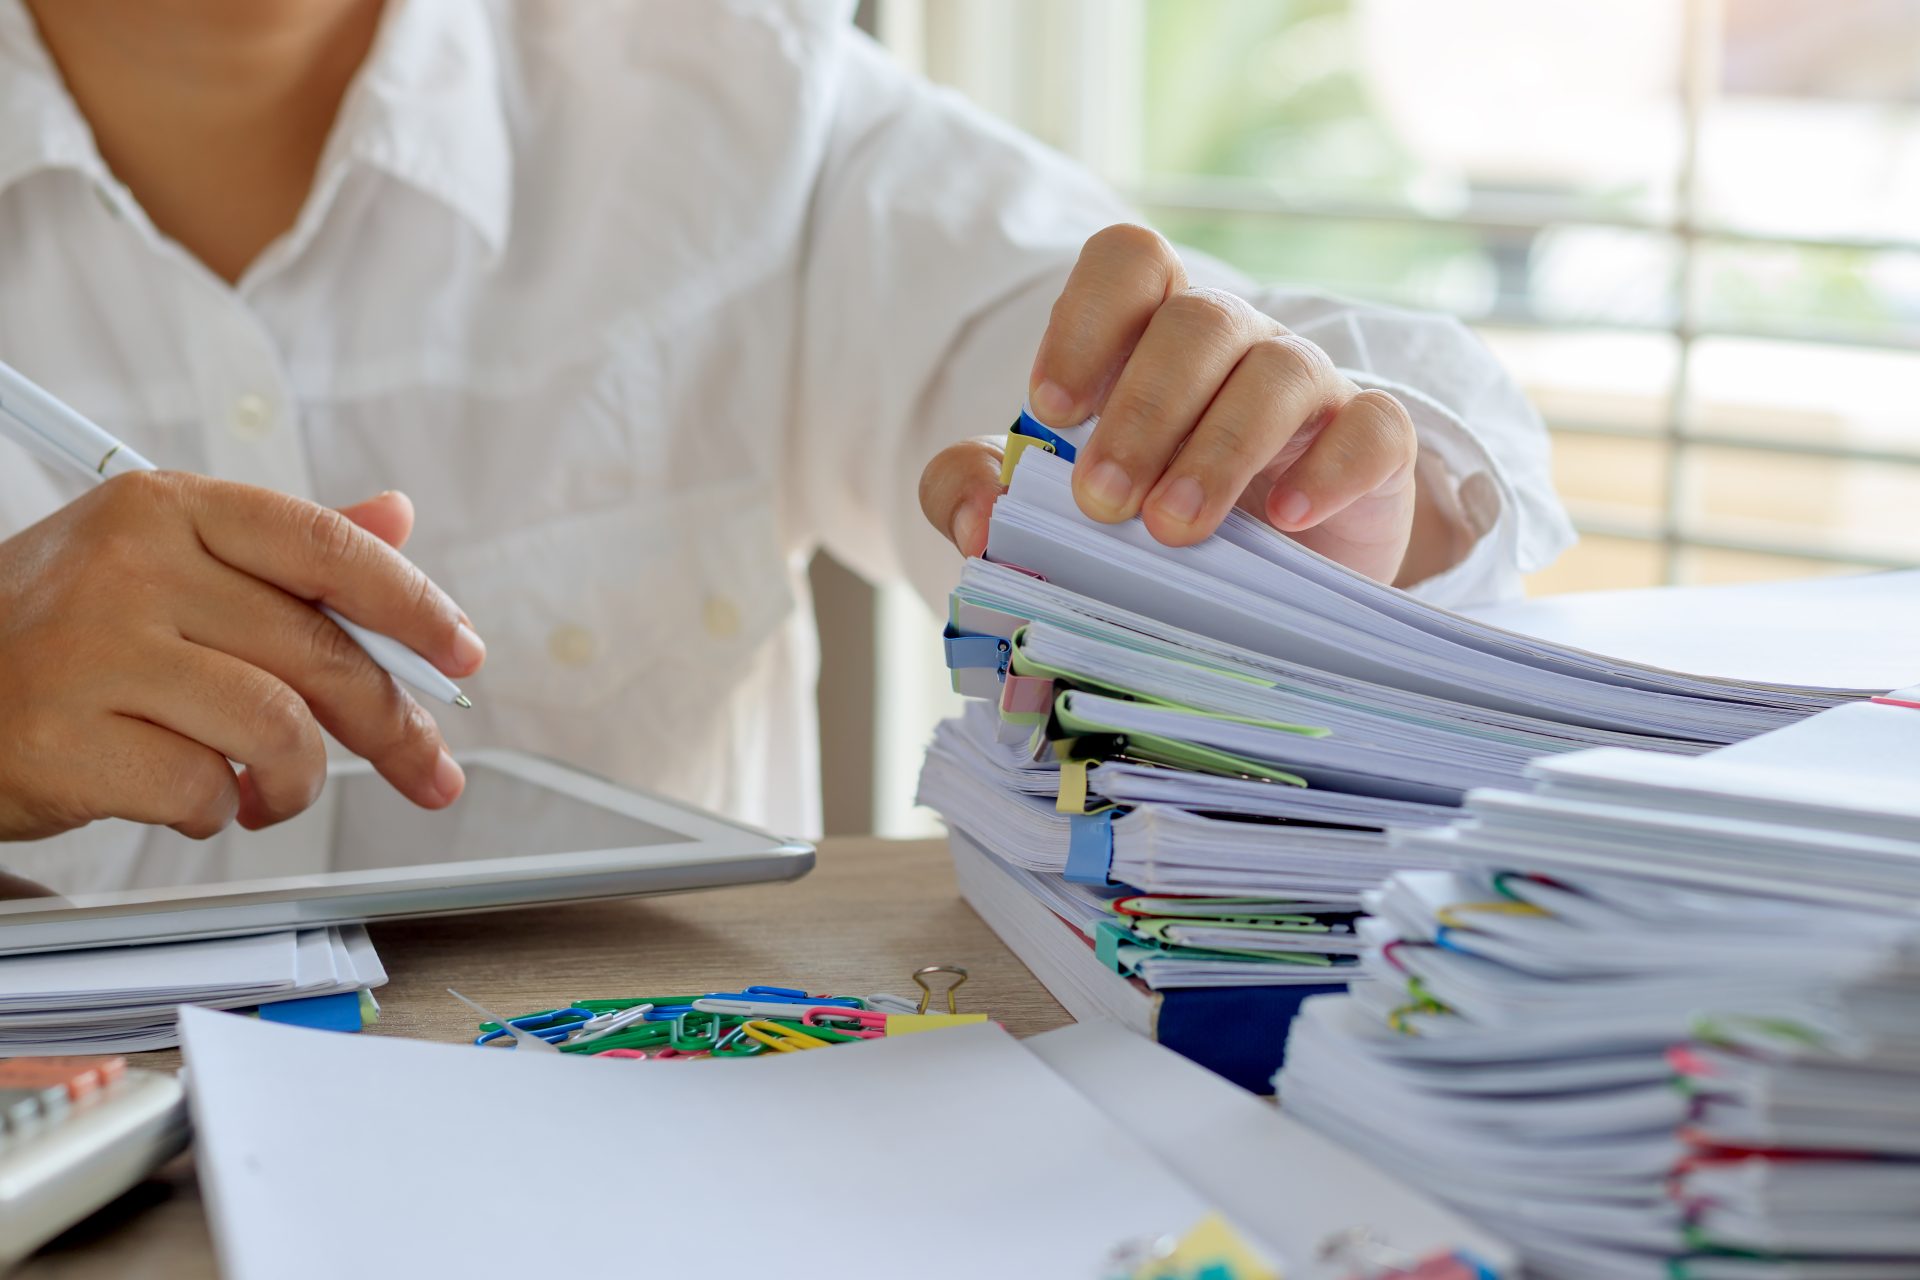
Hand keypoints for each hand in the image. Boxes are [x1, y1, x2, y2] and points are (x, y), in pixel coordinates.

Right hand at [0, 475, 484, 841]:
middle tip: (428, 771)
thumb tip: (396, 516)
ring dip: (295, 783)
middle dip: (394, 726)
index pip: (325, 546)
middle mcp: (130, 567)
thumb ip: (283, 551)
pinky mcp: (64, 740)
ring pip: (277, 729)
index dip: (413, 605)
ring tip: (270, 791)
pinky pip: (204, 791)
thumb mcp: (160, 564)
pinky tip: (190, 797)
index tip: (463, 656)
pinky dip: (216, 811)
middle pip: (319, 652)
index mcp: (166, 510)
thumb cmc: (54, 634)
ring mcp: (92, 651)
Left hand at [922, 224, 1441, 584]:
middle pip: (1197, 320)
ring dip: (1218, 449)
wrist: (1255, 594)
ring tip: (1174, 529)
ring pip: (1277, 370)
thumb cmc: (1138, 524)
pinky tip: (1285, 521)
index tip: (1049, 410)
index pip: (1129, 261)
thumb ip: (970, 491)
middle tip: (1102, 503)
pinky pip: (1372, 428)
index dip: (1086, 318)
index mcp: (1149, 332)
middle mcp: (1234, 341)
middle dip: (1141, 411)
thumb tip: (976, 517)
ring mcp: (1310, 386)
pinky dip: (1329, 470)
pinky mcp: (1373, 446)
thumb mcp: (1039, 509)